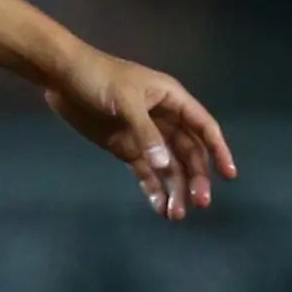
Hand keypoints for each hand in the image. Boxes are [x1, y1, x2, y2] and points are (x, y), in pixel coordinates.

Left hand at [42, 48, 235, 221]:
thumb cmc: (98, 79)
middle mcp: (164, 119)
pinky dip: (153, 189)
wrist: (62, 77)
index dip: (218, 150)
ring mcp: (145, 135)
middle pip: (189, 152)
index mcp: (172, 100)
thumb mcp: (125, 100)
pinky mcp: (126, 148)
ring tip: (176, 214)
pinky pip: (145, 172)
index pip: (203, 127)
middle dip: (196, 177)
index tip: (228, 174)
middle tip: (199, 203)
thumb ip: (146, 133)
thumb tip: (165, 166)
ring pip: (169, 166)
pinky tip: (159, 208)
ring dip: (175, 188)